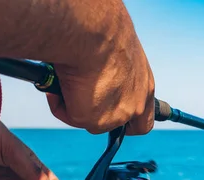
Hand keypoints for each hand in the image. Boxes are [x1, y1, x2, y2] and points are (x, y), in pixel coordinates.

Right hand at [46, 12, 154, 135]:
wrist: (92, 31)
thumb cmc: (102, 30)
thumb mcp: (117, 52)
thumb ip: (111, 72)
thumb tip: (93, 77)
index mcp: (144, 85)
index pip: (145, 117)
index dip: (130, 121)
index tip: (119, 118)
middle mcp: (135, 105)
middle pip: (117, 125)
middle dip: (98, 117)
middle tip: (79, 102)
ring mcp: (116, 116)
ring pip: (90, 119)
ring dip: (76, 105)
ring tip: (66, 79)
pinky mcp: (94, 120)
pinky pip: (70, 115)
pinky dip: (60, 103)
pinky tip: (59, 81)